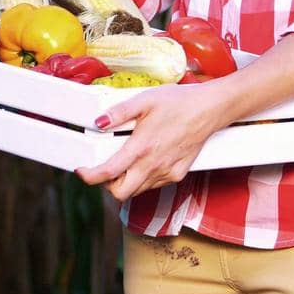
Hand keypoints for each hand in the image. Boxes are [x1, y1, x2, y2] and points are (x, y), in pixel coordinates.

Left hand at [74, 81, 232, 201]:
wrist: (210, 109)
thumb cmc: (180, 103)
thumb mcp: (145, 100)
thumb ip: (118, 112)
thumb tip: (98, 121)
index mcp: (142, 147)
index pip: (108, 173)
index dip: (90, 176)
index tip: (83, 171)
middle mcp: (153, 165)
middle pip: (120, 193)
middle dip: (108, 185)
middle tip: (107, 169)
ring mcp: (166, 172)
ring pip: (137, 191)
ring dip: (127, 182)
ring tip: (128, 162)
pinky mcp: (177, 174)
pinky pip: (154, 185)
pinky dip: (144, 178)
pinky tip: (147, 160)